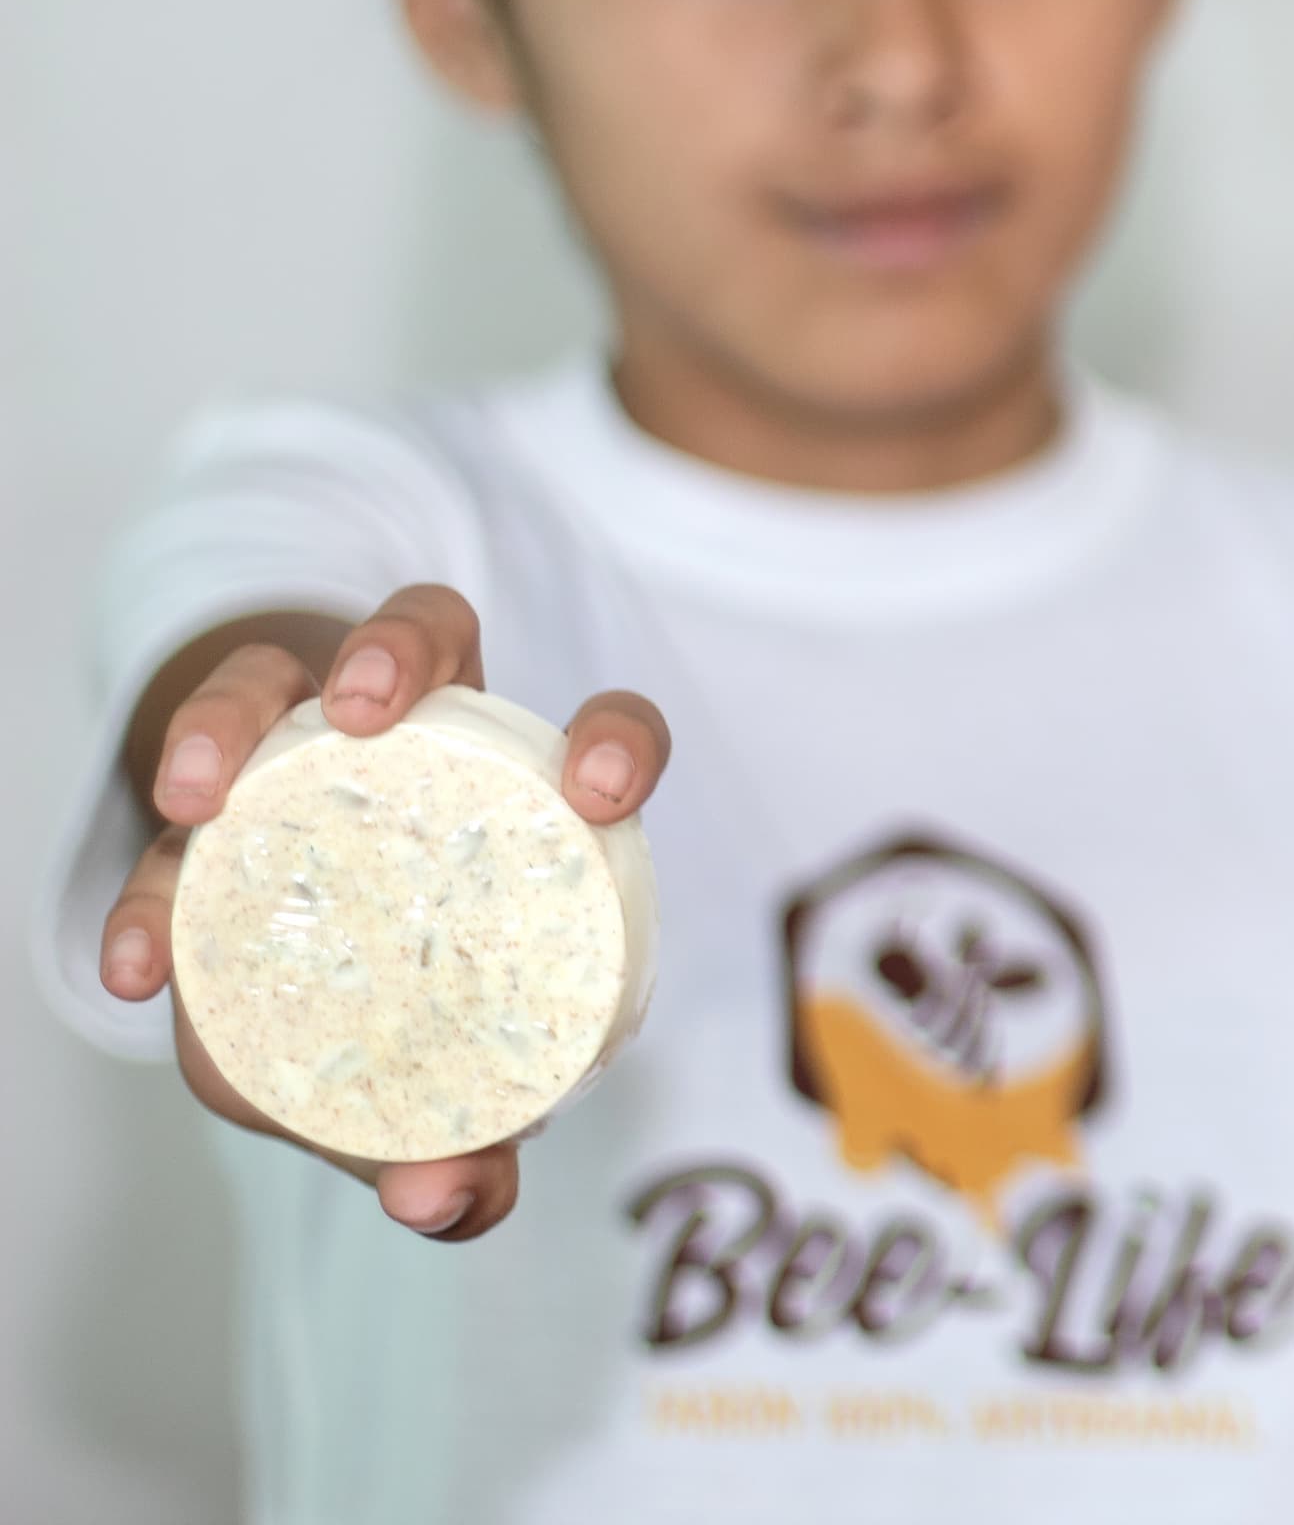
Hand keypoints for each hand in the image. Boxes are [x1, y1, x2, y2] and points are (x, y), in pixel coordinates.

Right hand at [93, 584, 670, 1239]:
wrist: (306, 982)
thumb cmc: (413, 1008)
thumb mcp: (447, 1081)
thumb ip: (466, 1152)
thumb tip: (440, 1196)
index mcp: (520, 800)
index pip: (600, 732)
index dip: (615, 738)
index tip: (602, 790)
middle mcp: (420, 745)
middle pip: (423, 635)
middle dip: (398, 651)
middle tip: (369, 717)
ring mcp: (300, 753)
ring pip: (270, 677)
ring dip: (229, 716)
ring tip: (200, 795)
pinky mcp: (204, 810)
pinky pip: (159, 822)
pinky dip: (143, 889)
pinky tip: (140, 966)